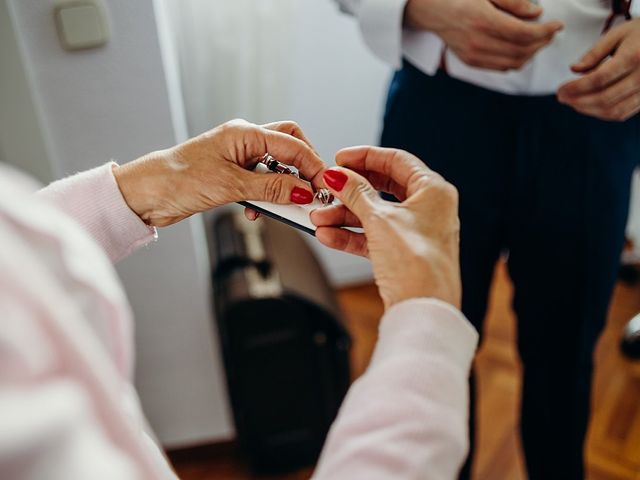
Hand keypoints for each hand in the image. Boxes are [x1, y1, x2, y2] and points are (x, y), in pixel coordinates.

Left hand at [113, 120, 324, 226]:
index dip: (312, 165)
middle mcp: (243, 141)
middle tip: (311, 191)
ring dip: (283, 187)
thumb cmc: (178, 179)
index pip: (292, 144)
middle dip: (303, 168)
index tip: (324, 187)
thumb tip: (302, 189)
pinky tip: (258, 211)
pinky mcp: (231, 176)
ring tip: (286, 206)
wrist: (146, 194)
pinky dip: (266, 196)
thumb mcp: (231, 186)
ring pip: (275, 167)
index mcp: (244, 133)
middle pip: (289, 146)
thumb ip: (271, 187)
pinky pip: (260, 182)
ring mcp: (237, 158)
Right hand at [310, 147, 460, 309]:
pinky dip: (352, 235)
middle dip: (350, 190)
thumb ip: (356, 193)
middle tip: (328, 187)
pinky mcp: (402, 253)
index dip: (365, 157)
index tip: (340, 158)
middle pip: (382, 188)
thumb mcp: (379, 219)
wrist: (423, 308)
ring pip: (374, 214)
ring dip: (345, 215)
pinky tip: (329, 234)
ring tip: (319, 216)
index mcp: (433, 190)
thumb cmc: (417, 263)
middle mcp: (428, 208)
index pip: (396, 161)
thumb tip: (339, 176)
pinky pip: (373, 236)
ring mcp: (415, 232)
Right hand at [404, 0, 562, 70]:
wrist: (433, 11)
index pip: (524, 33)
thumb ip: (513, 1)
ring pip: (513, 63)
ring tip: (538, 41)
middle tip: (550, 32)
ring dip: (531, 53)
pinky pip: (501, 67)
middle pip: (522, 50)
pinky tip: (521, 49)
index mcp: (483, 20)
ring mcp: (473, 55)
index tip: (557, 24)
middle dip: (542, 42)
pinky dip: (516, 60)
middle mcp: (478, 42)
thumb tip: (536, 12)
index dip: (545, 31)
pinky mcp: (471, 61)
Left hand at [558, 19, 639, 120]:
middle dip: (578, 101)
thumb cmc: (639, 33)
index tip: (560, 89)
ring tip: (572, 102)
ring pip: (613, 111)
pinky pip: (621, 113)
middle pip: (604, 98)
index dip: (576, 87)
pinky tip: (588, 105)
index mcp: (634, 57)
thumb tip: (573, 69)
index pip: (599, 79)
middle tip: (561, 98)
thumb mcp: (616, 34)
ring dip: (588, 110)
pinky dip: (601, 113)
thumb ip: (594, 53)